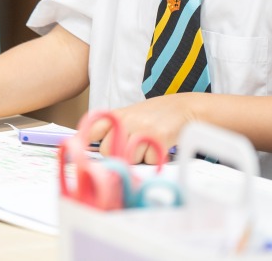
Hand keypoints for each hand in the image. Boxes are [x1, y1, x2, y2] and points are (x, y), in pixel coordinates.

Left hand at [87, 94, 210, 163]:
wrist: (184, 109)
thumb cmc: (154, 116)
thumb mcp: (129, 116)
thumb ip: (113, 130)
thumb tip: (91, 149)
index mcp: (116, 115)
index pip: (92, 130)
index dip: (87, 142)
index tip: (89, 150)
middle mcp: (126, 121)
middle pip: (108, 151)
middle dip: (118, 156)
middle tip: (132, 148)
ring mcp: (141, 129)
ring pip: (127, 159)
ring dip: (138, 159)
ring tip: (147, 147)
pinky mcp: (157, 139)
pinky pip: (148, 162)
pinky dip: (153, 160)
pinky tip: (158, 148)